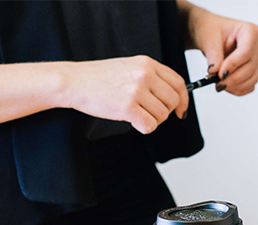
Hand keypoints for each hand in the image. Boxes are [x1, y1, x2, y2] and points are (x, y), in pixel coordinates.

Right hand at [56, 56, 188, 133]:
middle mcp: (145, 75)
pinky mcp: (128, 107)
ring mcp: (137, 90)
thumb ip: (150, 76)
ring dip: (152, 120)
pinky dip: (143, 128)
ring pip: (162, 115)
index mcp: (147, 64)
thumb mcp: (129, 67)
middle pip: (172, 101)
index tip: (180, 110)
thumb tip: (171, 96)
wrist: (74, 81)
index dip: (183, 99)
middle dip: (164, 112)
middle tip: (150, 114)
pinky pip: (149, 125)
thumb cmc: (98, 77)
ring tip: (136, 115)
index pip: (178, 83)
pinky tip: (133, 121)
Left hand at [186, 8, 257, 94]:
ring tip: (219, 85)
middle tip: (216, 83)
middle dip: (233, 78)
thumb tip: (215, 71)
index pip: (246, 51)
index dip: (233, 65)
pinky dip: (239, 89)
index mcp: (250, 30)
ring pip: (252, 78)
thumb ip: (213, 55)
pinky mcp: (253, 70)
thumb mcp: (208, 39)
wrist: (210, 34)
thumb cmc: (211, 29)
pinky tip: (227, 87)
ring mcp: (257, 58)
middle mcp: (257, 44)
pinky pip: (250, 84)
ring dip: (236, 85)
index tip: (219, 74)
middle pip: (250, 66)